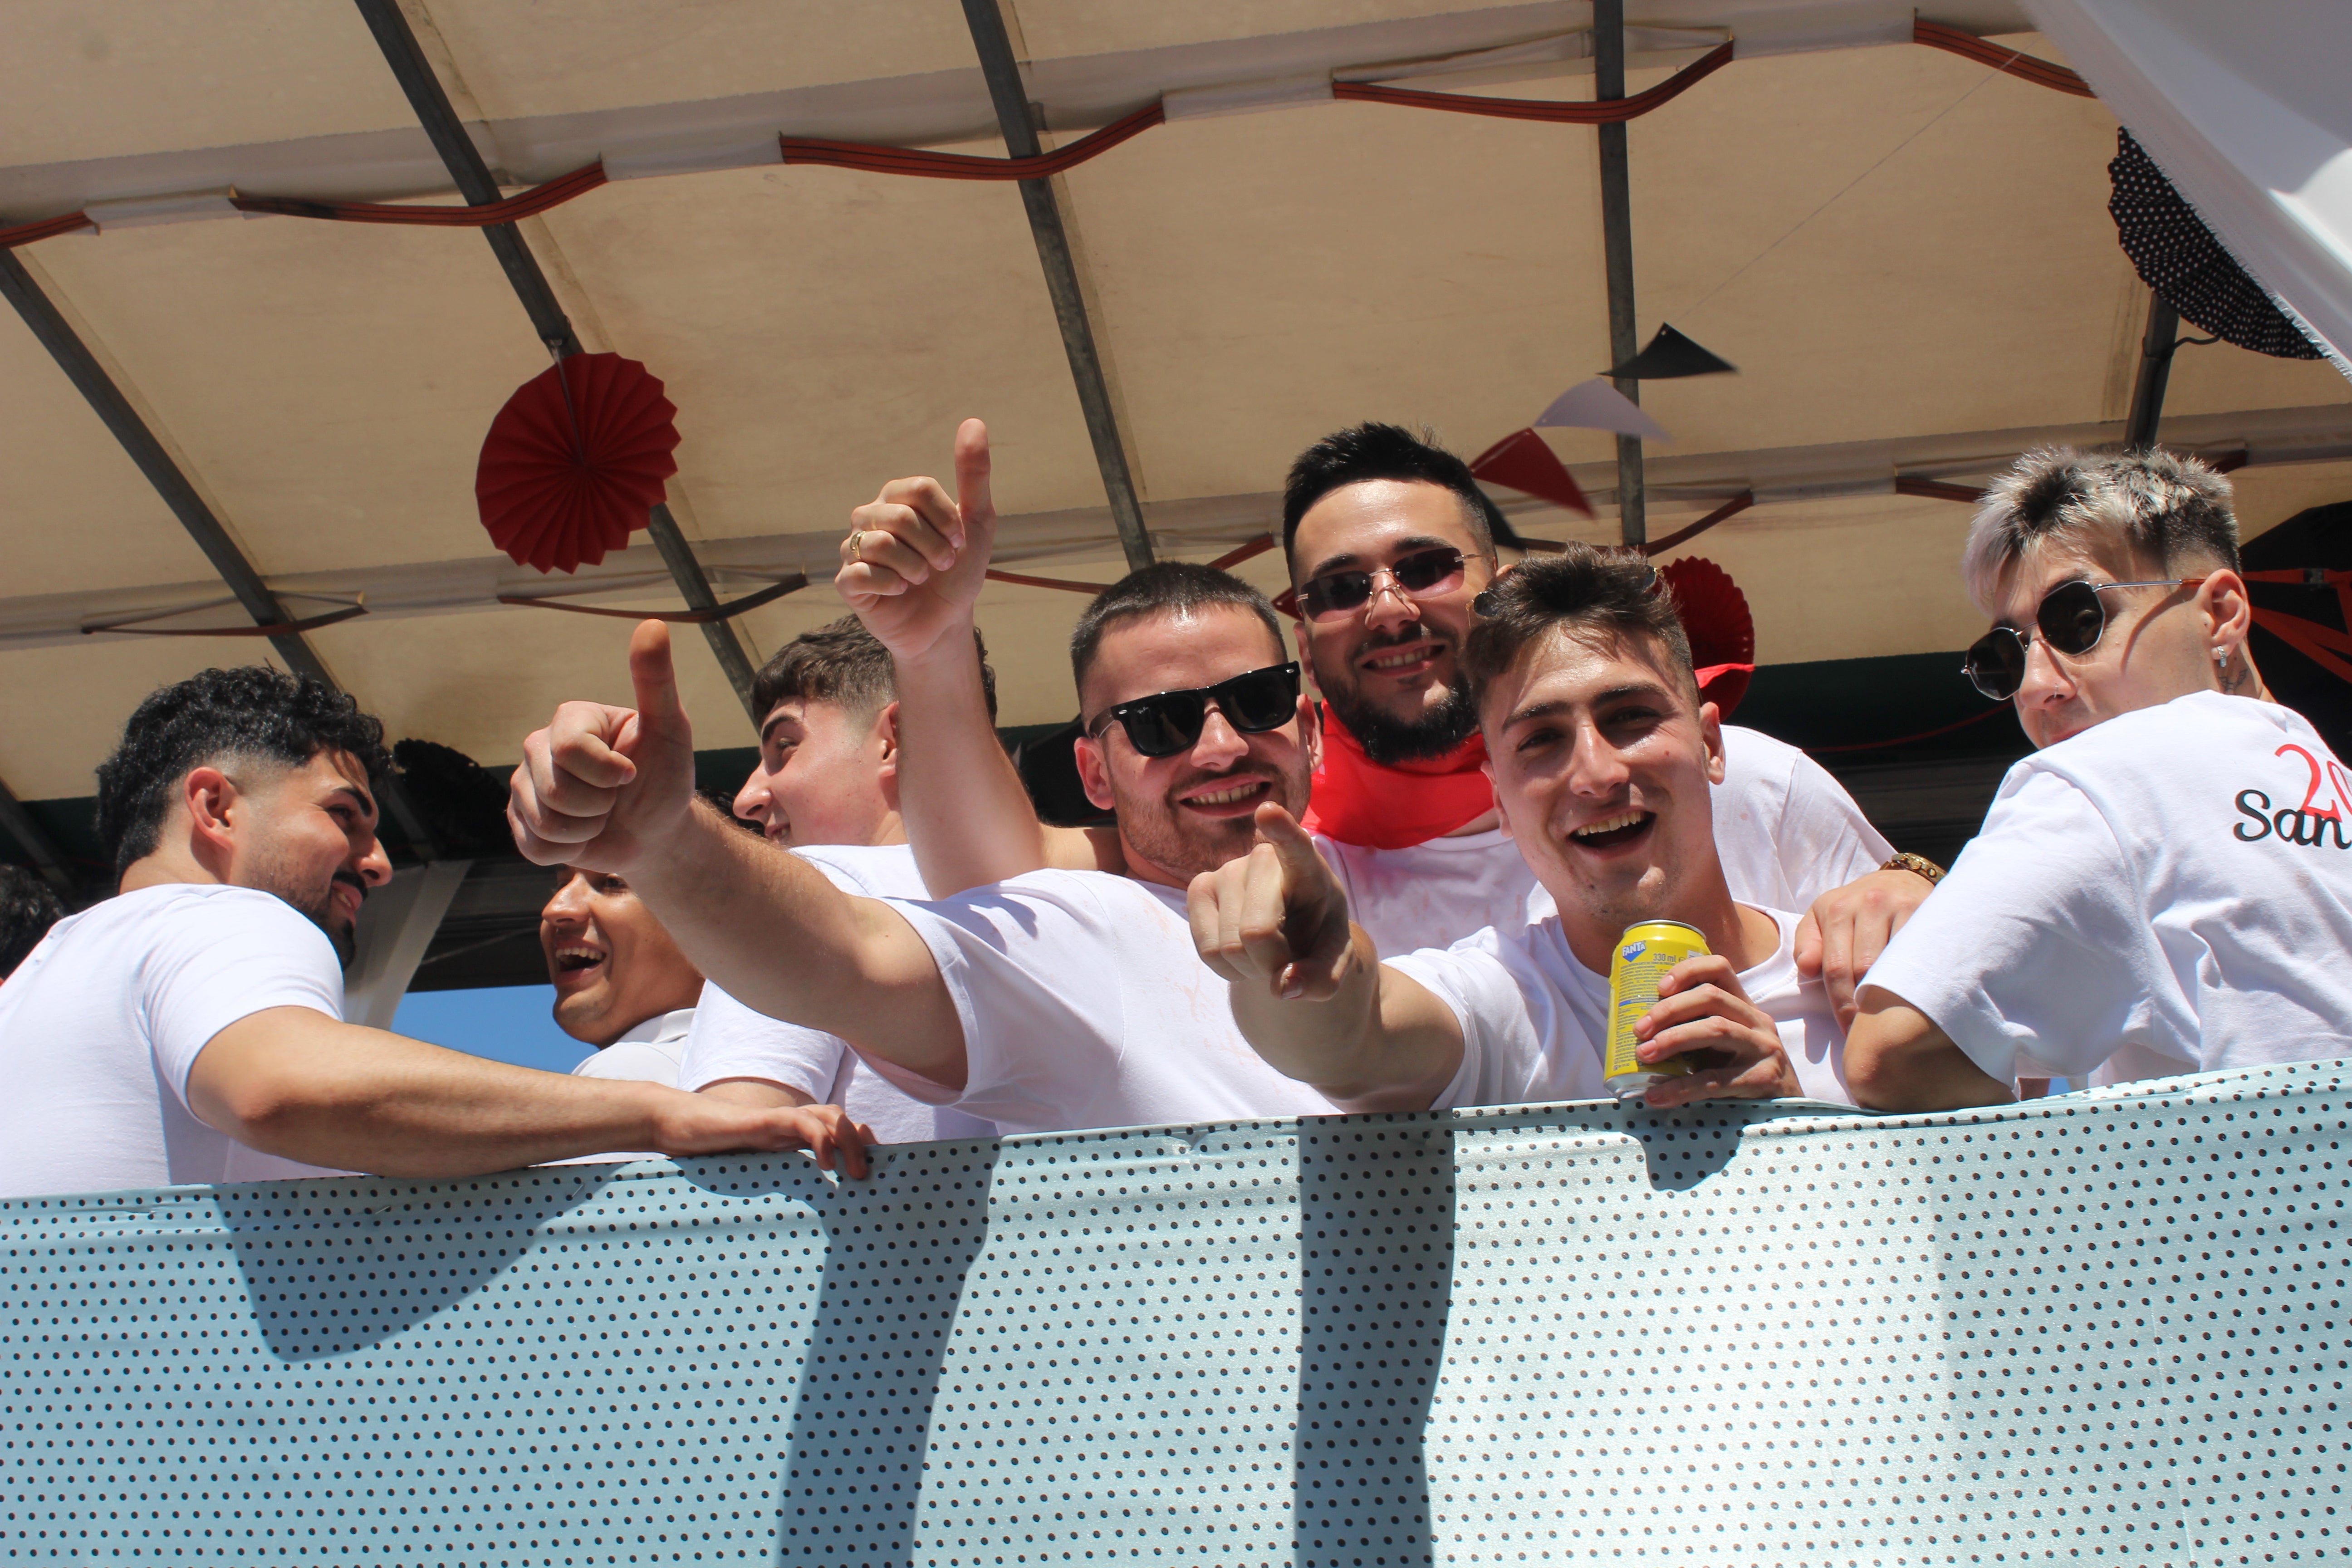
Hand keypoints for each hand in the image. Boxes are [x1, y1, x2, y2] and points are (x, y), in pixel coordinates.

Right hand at [508, 619, 697, 873]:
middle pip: (555, 789)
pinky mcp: (519, 823)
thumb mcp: (671, 728)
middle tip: (616, 797)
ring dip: (587, 830)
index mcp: (570, 720)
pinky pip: (534, 846)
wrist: (656, 831)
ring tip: (601, 816)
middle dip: (599, 805)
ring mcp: (524, 785)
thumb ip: (656, 680)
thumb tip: (653, 624)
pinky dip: (568, 851)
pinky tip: (583, 836)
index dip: (608, 773)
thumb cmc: (664, 778)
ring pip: (544, 821)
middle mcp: (538, 746)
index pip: (570, 750)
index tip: (631, 773)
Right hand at [652, 1095, 875, 1178]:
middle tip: (870, 1178)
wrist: (674, 1126)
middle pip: (841, 1120)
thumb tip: (788, 1224)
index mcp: (788, 1136)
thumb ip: (771, 1185)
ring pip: (829, 1115)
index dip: (860, 1145)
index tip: (874, 1172)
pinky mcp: (761, 1121)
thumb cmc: (708, 1153)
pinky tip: (826, 1163)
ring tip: (856, 1173)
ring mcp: (776, 1120)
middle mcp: (788, 1124)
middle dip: (863, 1145)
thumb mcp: (748, 1173)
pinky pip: (800, 1120)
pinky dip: (820, 1136)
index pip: (836, 1130)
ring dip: (850, 1140)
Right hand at [837, 417, 996, 660]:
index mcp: (897, 497)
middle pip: (901, 517)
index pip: (918, 488)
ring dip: (915, 568)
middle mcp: (870, 516)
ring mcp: (854, 547)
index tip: (959, 541)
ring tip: (921, 579)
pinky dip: (893, 585)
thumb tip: (973, 422)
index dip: (946, 519)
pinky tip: (900, 591)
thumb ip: (973, 475)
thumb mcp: (976, 523)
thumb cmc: (958, 571)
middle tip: (943, 565)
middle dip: (934, 548)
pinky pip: (862, 573)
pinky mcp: (846, 580)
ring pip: (881, 544)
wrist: (945, 622)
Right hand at [1189, 802, 1355, 999]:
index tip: (1269, 812)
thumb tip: (1283, 987)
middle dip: (1272, 963)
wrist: (1290, 932)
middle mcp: (1262, 859)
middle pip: (1256, 933)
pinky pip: (1207, 952)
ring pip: (1228, 947)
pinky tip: (1243, 954)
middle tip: (1288, 958)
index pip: (1295, 846)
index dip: (1281, 831)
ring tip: (1267, 951)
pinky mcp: (1198, 889)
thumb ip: (1322, 977)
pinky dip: (1229, 970)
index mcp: (1308, 866)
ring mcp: (1225, 870)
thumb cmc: (1316, 937)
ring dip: (1251, 968)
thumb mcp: (1334, 960)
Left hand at [1633, 953, 1799, 1107]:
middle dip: (1669, 1010)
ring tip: (1644, 1055)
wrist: (1786, 1111)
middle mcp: (1757, 1021)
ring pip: (1715, 1029)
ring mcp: (1763, 1048)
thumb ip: (1695, 1030)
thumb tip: (1640, 1032)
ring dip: (1673, 1039)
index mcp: (1744, 1007)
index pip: (1720, 969)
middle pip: (1710, 997)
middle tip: (1639, 1030)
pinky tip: (1656, 1097)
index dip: (1688, 971)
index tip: (1658, 988)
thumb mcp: (1724, 1044)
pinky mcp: (1763, 1079)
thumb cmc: (1742, 1073)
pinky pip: (1716, 1080)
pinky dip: (1681, 1087)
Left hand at [1794, 866, 1933, 1028]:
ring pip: (1894, 963)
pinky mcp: (1929, 911)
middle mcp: (1869, 904)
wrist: (1899, 881)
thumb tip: (1806, 967)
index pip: (1836, 968)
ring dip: (1892, 997)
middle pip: (1865, 969)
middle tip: (1870, 1036)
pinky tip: (1915, 1000)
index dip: (1842, 1005)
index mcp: (1837, 909)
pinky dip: (1916, 980)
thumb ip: (1808, 943)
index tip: (1848, 1033)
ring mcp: (1901, 906)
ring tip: (1892, 1024)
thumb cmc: (1855, 908)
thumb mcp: (1822, 917)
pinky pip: (1921, 954)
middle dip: (1865, 1006)